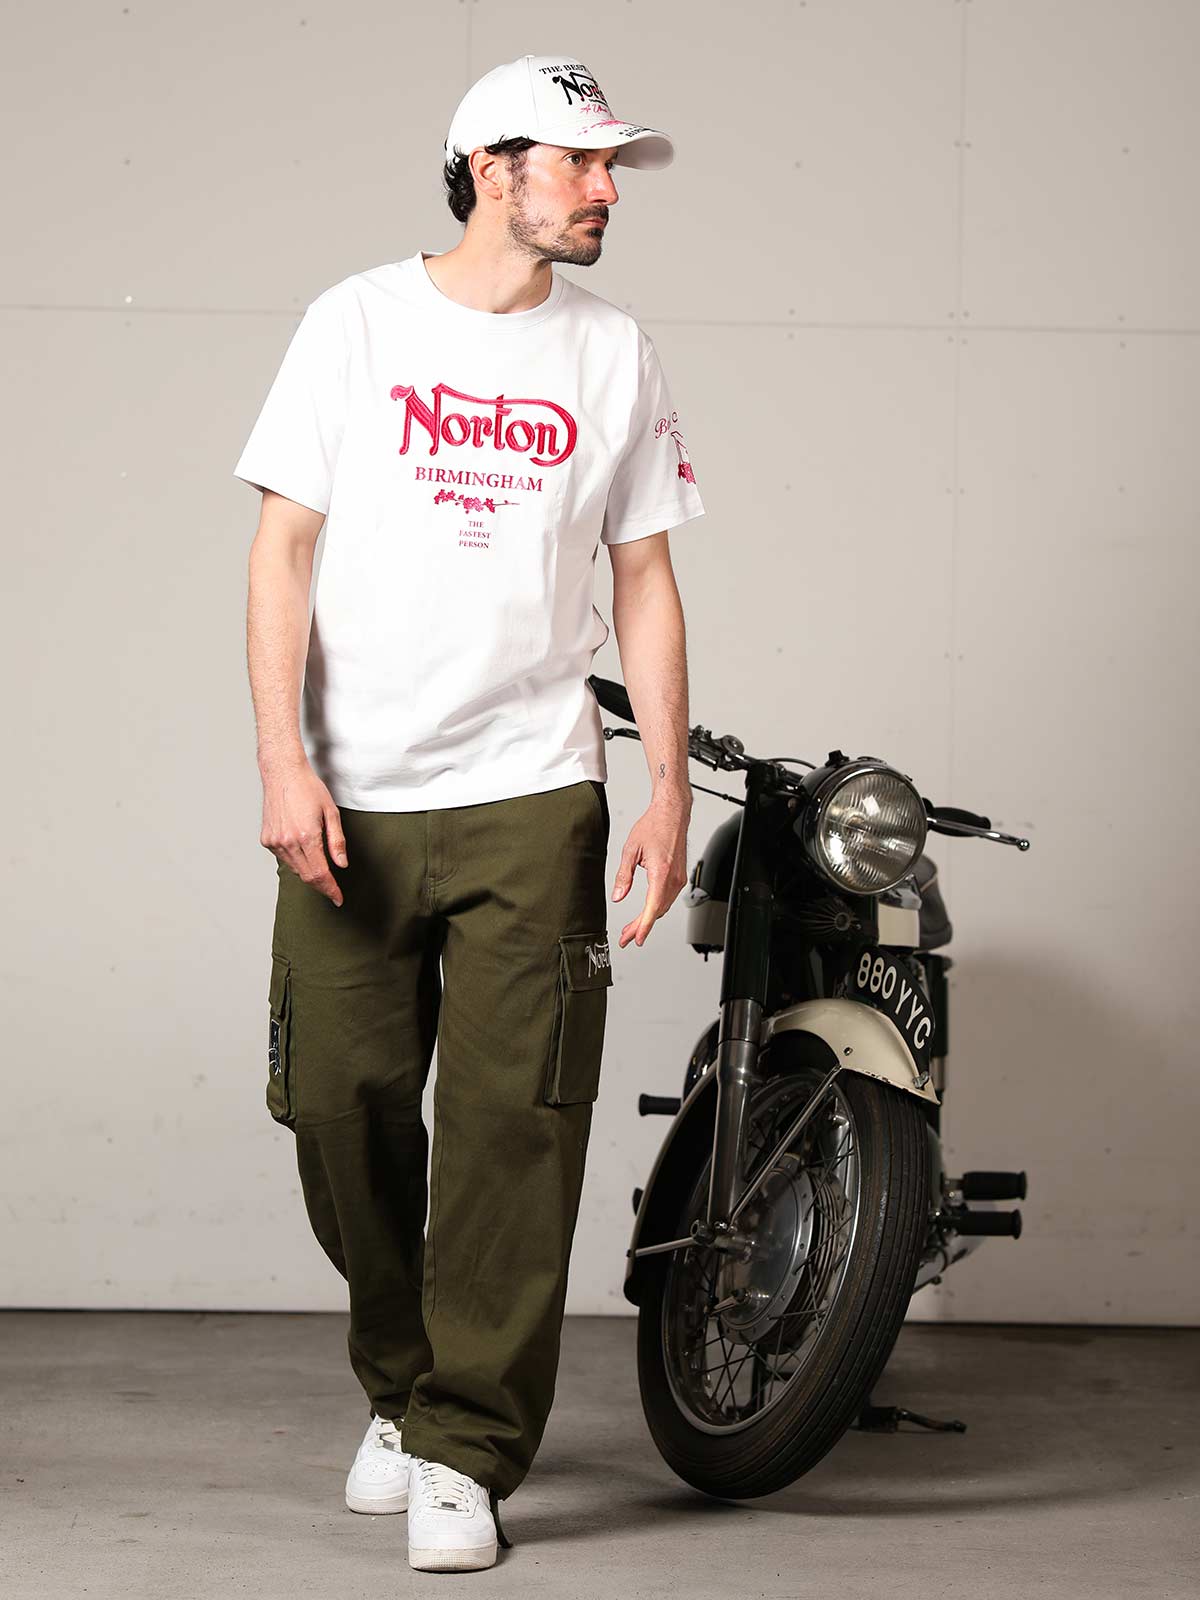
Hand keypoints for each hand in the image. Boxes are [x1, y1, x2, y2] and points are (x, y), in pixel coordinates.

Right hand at [260, 757, 348, 905]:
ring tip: (320, 863)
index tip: (338, 898)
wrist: (282, 773)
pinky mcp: (267, 840)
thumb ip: (337, 841)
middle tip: (333, 888)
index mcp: (307, 836)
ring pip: (295, 869)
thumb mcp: (331, 813)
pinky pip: (285, 858)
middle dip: (322, 885)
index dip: (331, 889)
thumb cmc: (309, 788)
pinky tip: (302, 847)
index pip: (320, 874)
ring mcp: (275, 842)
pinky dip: (296, 859)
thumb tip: (341, 865)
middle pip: (307, 876)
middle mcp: (288, 842)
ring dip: (309, 871)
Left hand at [610, 787, 691, 947]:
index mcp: (661, 873)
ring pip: (663, 907)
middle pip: (657, 911)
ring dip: (649, 918)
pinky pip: (668, 898)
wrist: (672, 814)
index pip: (652, 908)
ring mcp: (678, 878)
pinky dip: (656, 908)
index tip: (635, 938)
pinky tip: (647, 912)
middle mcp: (673, 878)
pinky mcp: (679, 876)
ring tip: (632, 927)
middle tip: (626, 937)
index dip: (643, 926)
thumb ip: (623, 876)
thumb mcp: (630, 850)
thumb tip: (618, 896)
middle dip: (641, 927)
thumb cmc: (654, 826)